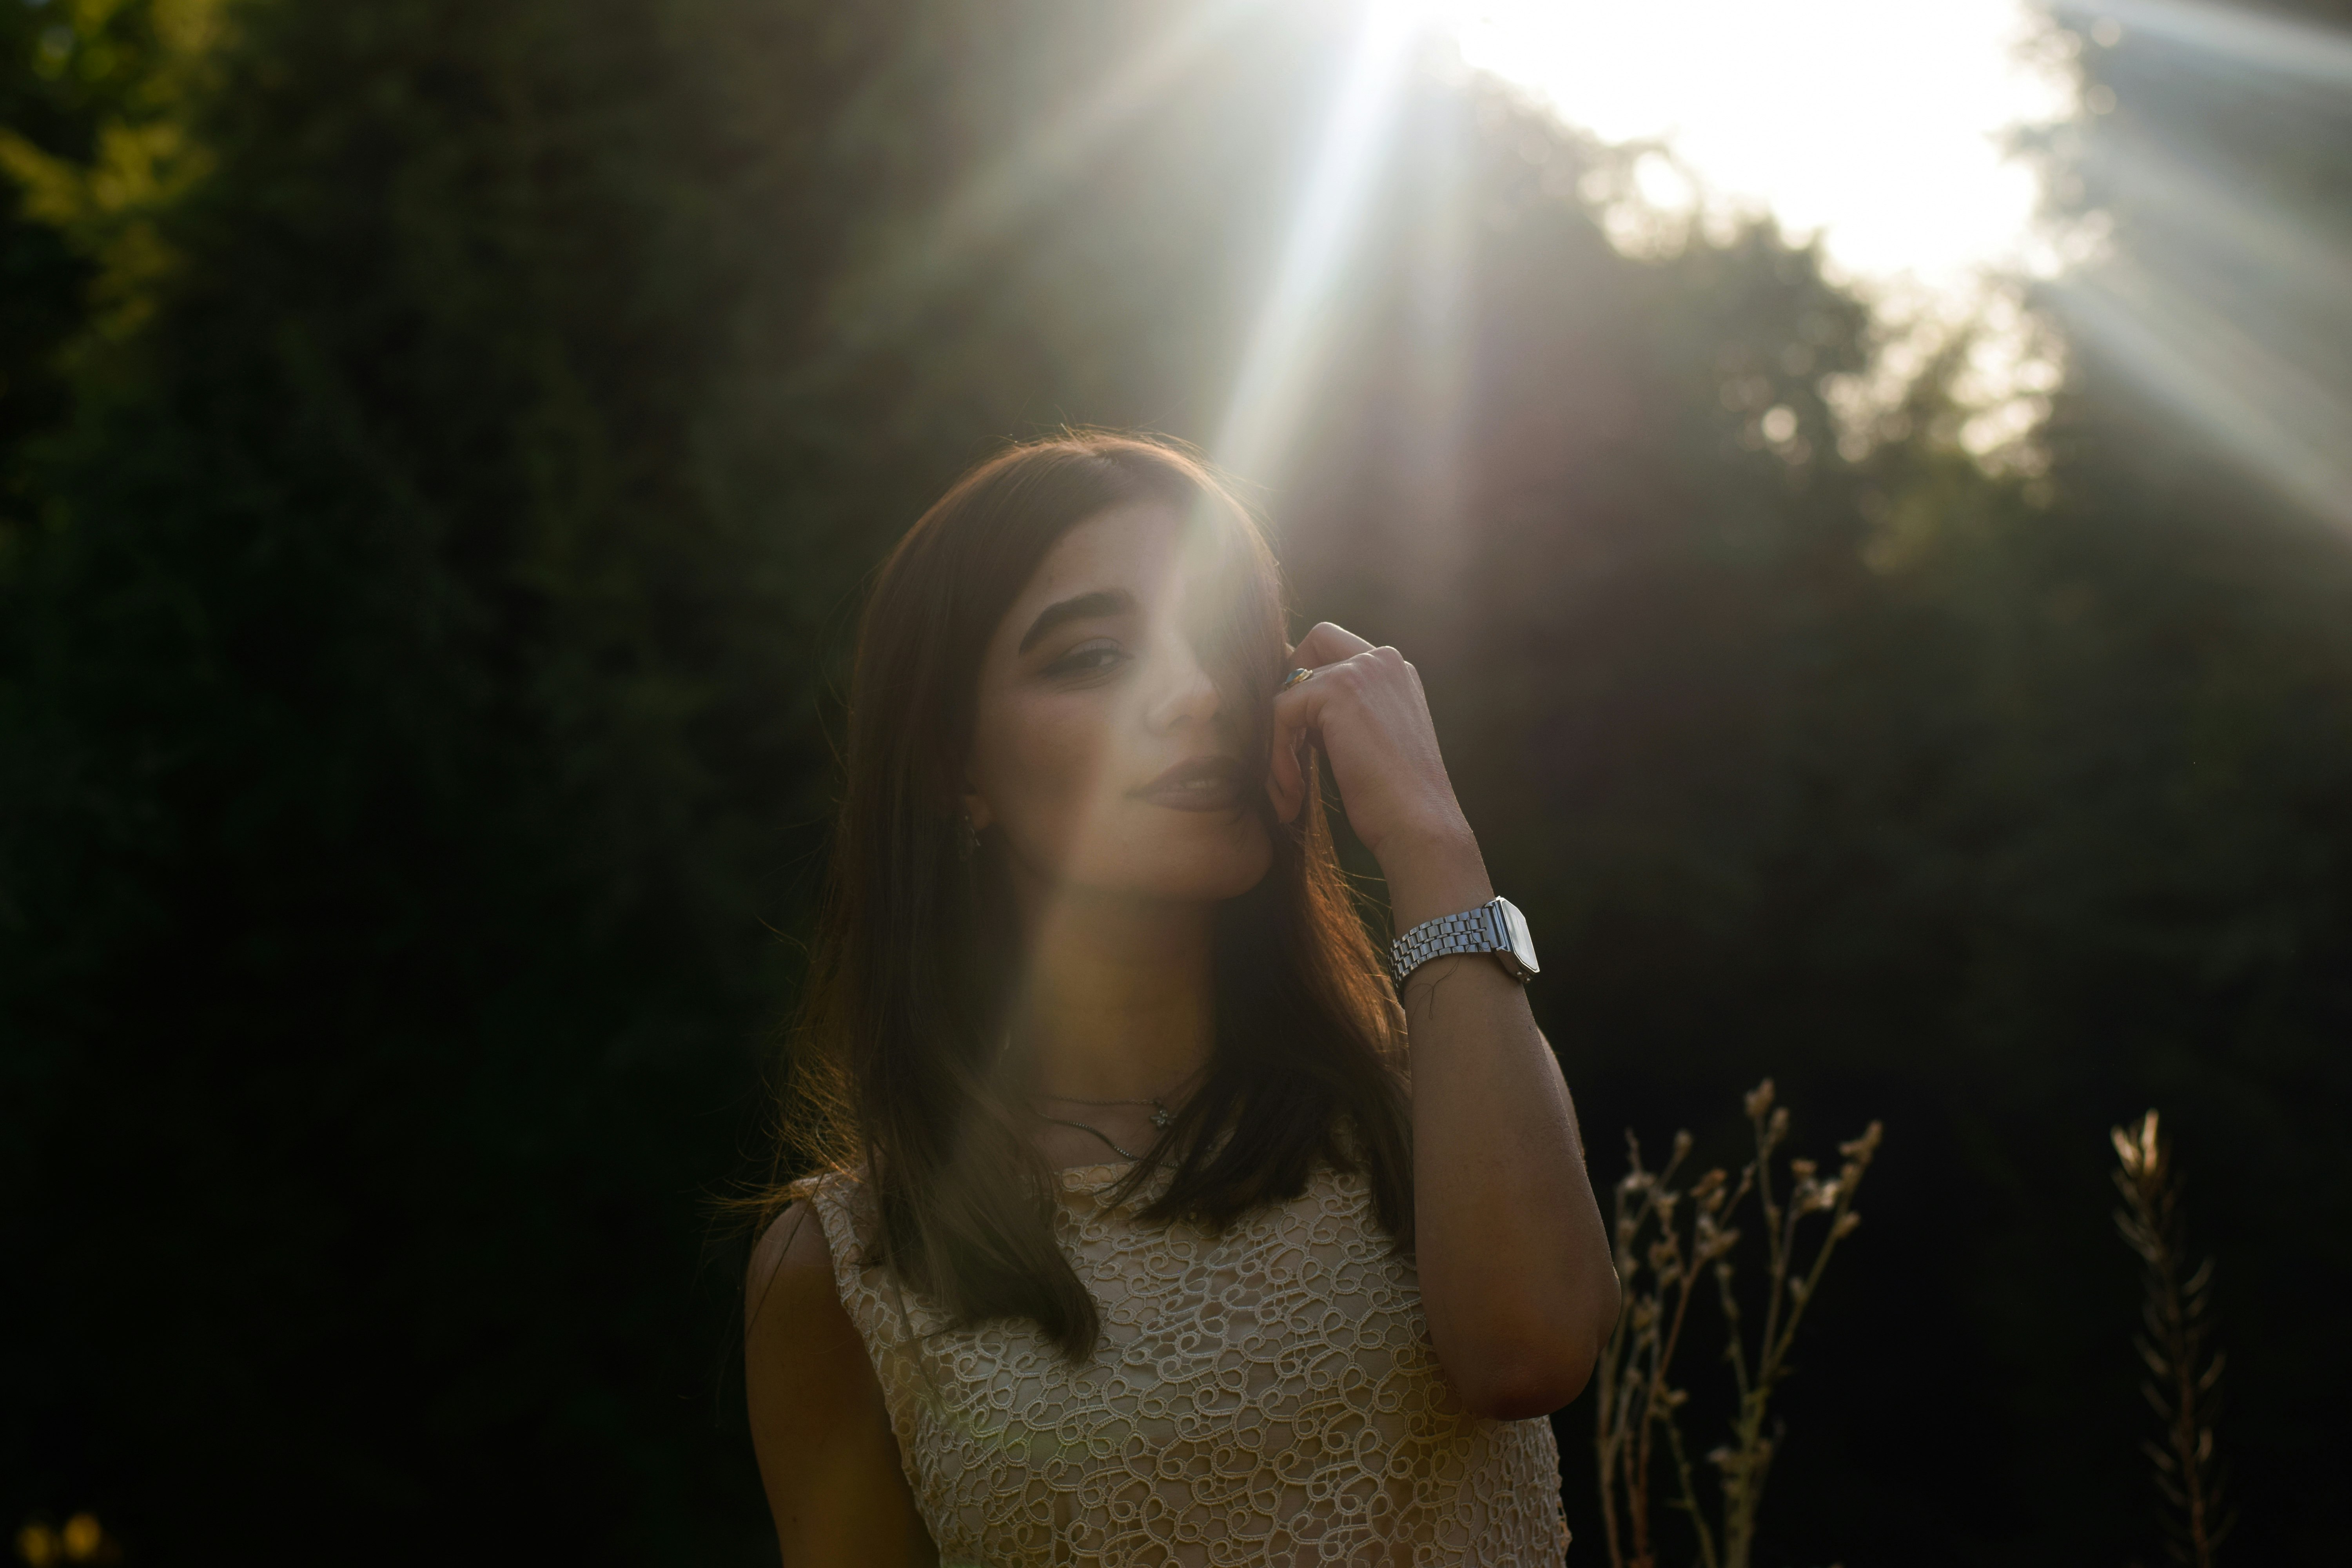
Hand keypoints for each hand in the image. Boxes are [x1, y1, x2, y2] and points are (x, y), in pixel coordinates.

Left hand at [1264, 622, 1475, 868]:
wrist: (1420, 825)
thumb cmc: (1396, 800)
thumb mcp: (1373, 741)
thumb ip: (1344, 712)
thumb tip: (1294, 704)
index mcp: (1397, 672)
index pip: (1338, 646)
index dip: (1310, 678)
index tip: (1302, 733)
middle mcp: (1384, 660)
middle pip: (1314, 643)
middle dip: (1290, 687)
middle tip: (1285, 743)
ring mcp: (1363, 669)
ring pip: (1290, 688)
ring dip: (1279, 740)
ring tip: (1289, 788)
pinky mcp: (1338, 689)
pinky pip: (1281, 712)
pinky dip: (1277, 755)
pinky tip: (1293, 792)